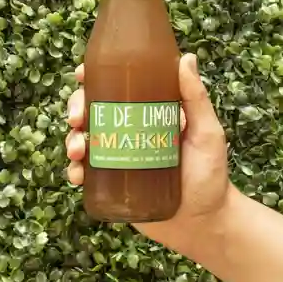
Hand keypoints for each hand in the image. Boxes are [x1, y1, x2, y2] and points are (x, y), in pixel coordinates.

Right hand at [65, 53, 230, 251]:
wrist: (204, 224)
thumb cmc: (210, 174)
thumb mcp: (207, 132)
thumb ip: (196, 98)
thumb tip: (187, 57)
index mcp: (149, 112)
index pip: (117, 86)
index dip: (94, 77)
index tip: (81, 74)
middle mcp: (130, 130)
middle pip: (94, 110)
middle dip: (77, 109)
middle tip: (78, 118)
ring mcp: (119, 156)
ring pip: (84, 139)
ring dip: (72, 139)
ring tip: (79, 150)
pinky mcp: (112, 183)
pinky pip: (86, 172)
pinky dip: (75, 170)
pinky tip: (77, 174)